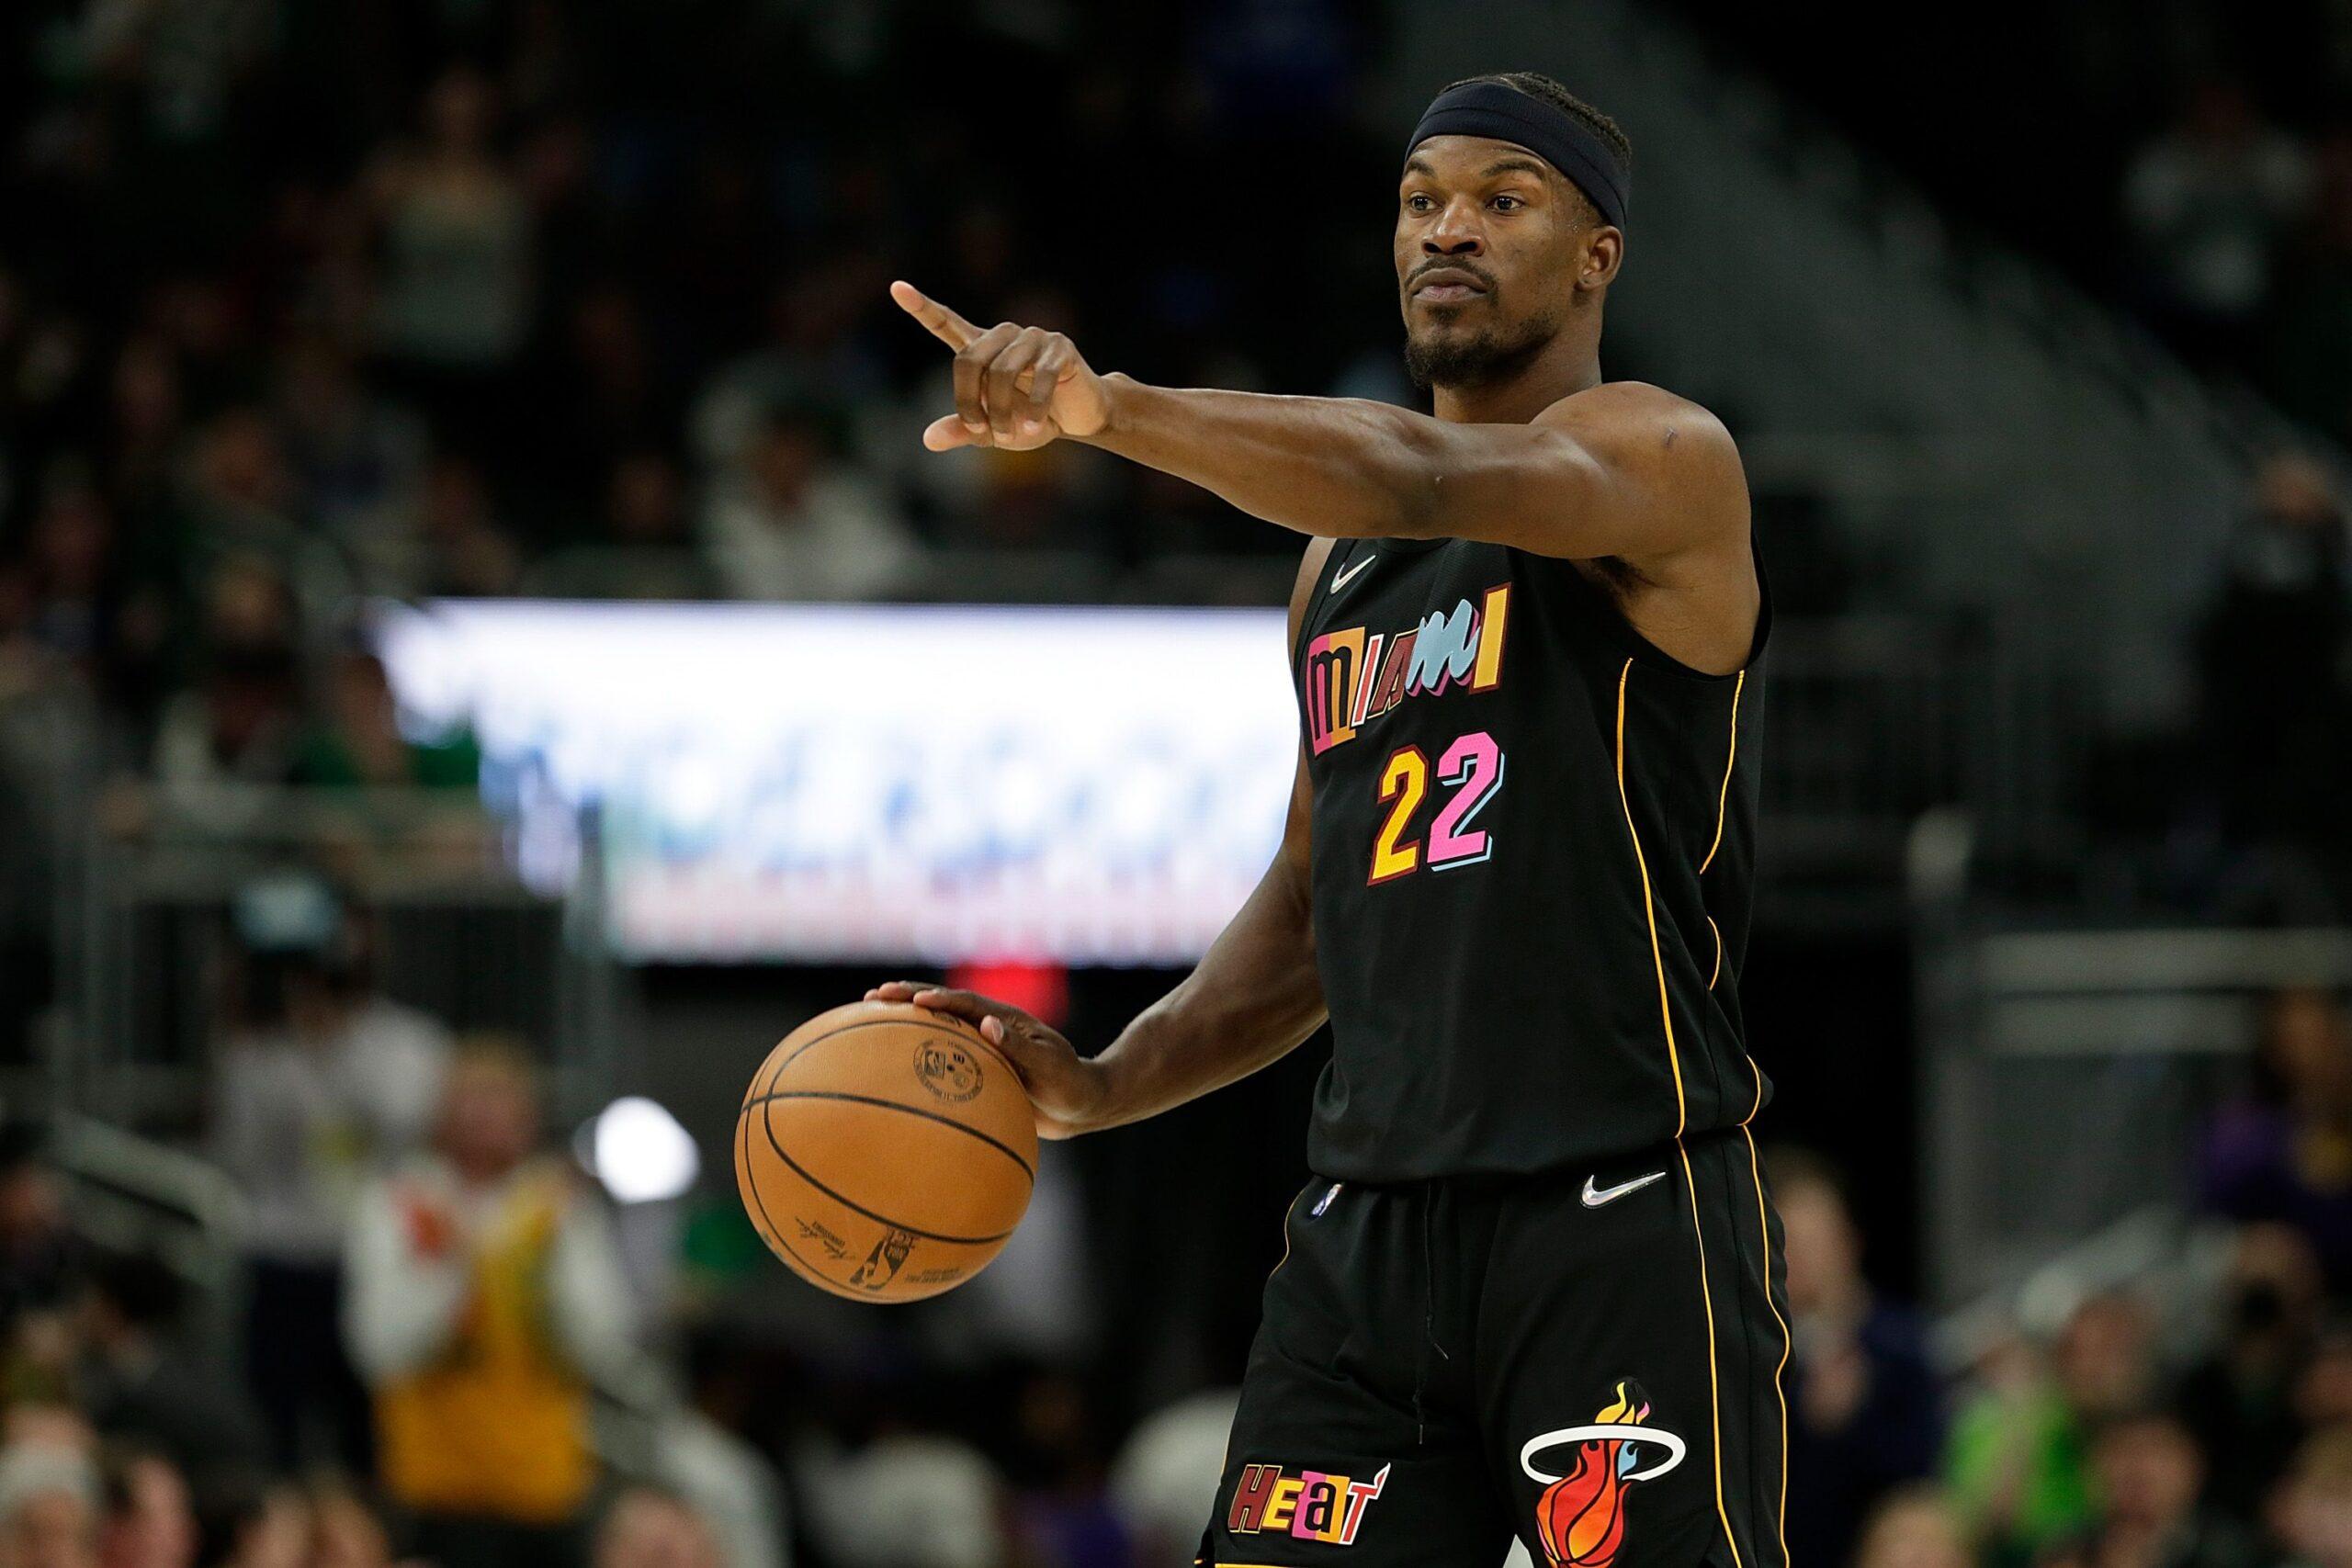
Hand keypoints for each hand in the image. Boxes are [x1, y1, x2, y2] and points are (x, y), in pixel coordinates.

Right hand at [864, 980, 1109, 1138]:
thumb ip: (1020, 1048)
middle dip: (908, 998)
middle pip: (942, 1007)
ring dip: (905, 1023)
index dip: (938, 998)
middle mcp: (988, 1028)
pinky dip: (916, 1058)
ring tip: (868, 1020)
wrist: (1081, 1105)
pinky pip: (942, 1061)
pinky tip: (889, 1071)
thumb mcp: (1050, 1066)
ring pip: (937, 1030)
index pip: (965, 1003)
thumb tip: (988, 1026)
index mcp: (1005, 1020)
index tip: (912, 1000)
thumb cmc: (1070, 1083)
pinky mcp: (978, 1070)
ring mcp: (981, 1048)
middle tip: (872, 998)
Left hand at [890, 281, 1109, 451]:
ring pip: (1002, 371)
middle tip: (981, 432)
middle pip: (969, 359)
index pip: (947, 323)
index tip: (897, 288)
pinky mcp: (1060, 347)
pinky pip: (1041, 377)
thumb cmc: (1031, 420)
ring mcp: (1033, 338)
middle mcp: (1004, 336)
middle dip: (969, 402)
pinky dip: (1034, 408)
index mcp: (982, 349)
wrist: (1080, 418)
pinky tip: (1035, 425)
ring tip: (1011, 434)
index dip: (922, 307)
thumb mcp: (993, 432)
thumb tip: (928, 439)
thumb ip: (963, 431)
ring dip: (1002, 410)